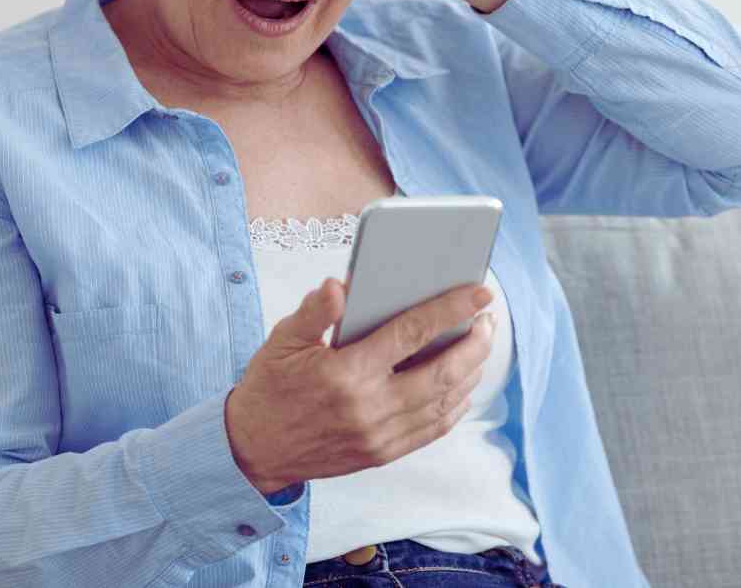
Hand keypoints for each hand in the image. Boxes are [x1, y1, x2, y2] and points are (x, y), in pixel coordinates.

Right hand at [223, 276, 495, 495]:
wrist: (252, 450)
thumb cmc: (270, 387)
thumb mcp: (283, 340)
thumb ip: (315, 312)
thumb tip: (340, 286)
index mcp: (347, 373)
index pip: (412, 333)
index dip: (451, 309)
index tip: (480, 292)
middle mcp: (369, 408)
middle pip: (443, 372)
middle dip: (475, 342)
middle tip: (488, 319)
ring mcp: (379, 436)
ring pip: (445, 402)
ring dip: (472, 371)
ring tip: (481, 345)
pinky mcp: (382, 455)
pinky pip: (433, 429)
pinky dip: (456, 405)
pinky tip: (464, 384)